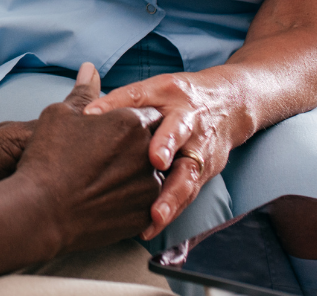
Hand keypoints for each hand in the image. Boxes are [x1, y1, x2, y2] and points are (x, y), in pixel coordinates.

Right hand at [13, 64, 163, 254]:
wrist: (42, 212)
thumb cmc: (47, 158)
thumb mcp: (60, 115)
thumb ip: (84, 92)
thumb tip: (90, 68)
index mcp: (131, 122)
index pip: (149, 114)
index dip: (132, 120)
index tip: (116, 129)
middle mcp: (147, 153)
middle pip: (154, 144)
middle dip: (138, 146)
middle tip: (110, 155)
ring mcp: (148, 187)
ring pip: (152, 174)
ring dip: (136, 173)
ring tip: (105, 179)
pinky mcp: (143, 215)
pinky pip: (146, 203)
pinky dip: (131, 199)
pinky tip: (107, 198)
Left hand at [84, 71, 238, 239]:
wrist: (228, 106)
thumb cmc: (180, 98)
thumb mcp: (156, 89)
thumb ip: (124, 100)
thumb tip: (89, 112)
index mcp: (185, 115)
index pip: (176, 129)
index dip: (167, 144)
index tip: (156, 160)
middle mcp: (196, 143)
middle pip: (188, 168)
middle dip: (173, 190)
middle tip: (156, 209)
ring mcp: (201, 163)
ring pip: (188, 188)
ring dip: (171, 207)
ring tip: (153, 222)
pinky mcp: (200, 178)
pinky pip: (186, 198)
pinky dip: (170, 213)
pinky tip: (150, 228)